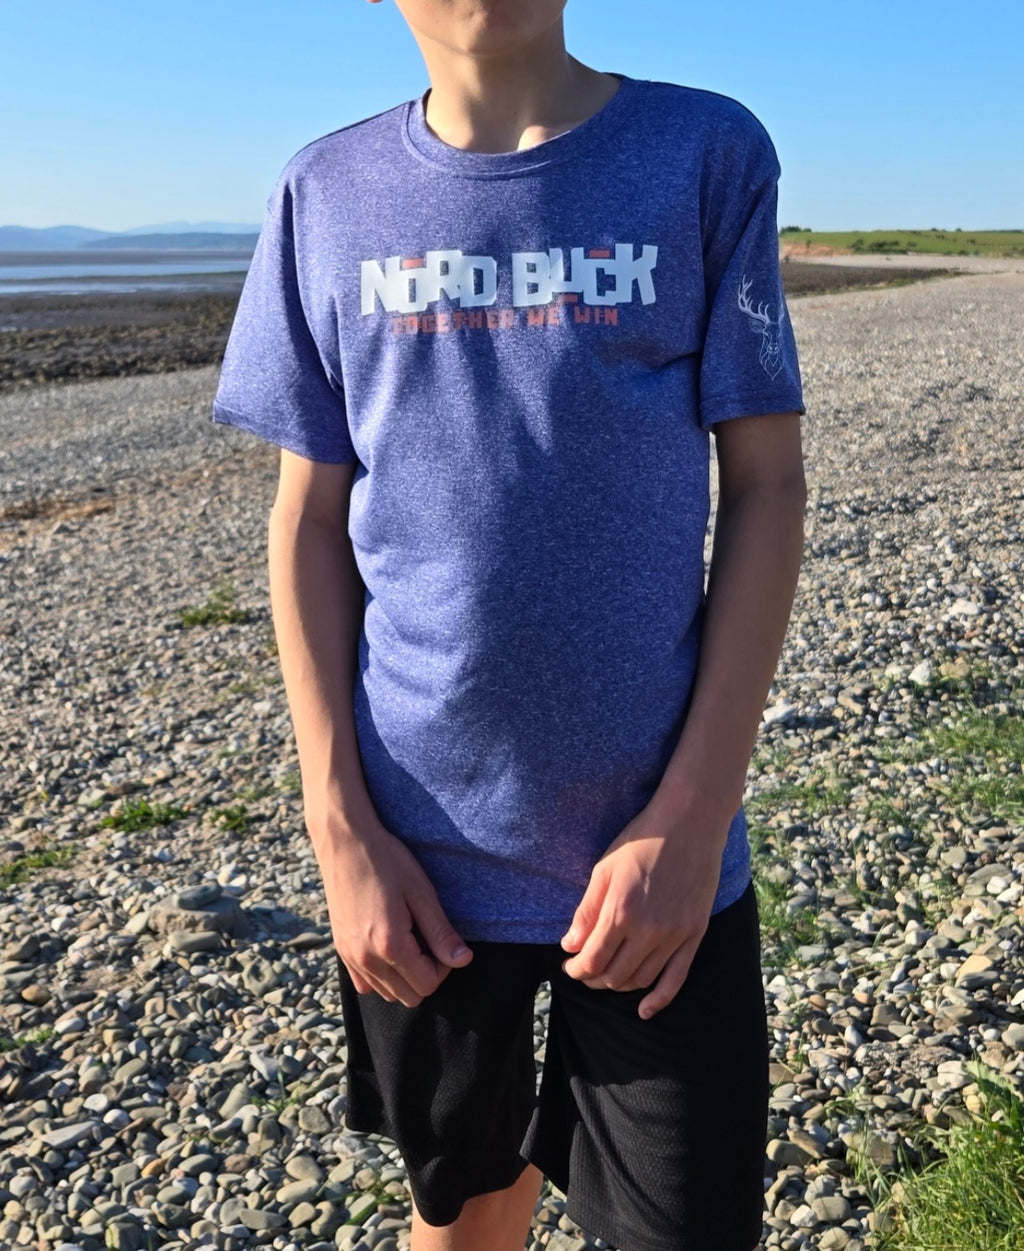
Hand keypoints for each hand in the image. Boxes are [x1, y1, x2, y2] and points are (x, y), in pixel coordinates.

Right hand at [315, 820, 472, 1006]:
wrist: (345, 843)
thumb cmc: (387, 861)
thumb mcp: (421, 893)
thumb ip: (441, 932)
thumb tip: (464, 960)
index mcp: (389, 945)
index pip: (428, 984)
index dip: (444, 967)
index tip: (442, 940)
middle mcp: (366, 958)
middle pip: (409, 996)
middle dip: (426, 975)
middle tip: (428, 940)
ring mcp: (350, 957)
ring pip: (388, 994)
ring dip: (405, 977)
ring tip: (409, 941)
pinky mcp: (340, 951)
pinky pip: (366, 984)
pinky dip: (382, 976)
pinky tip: (388, 947)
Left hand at [559, 802, 726, 1019]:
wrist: (690, 823)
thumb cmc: (641, 840)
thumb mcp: (604, 869)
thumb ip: (586, 911)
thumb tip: (570, 945)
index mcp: (621, 912)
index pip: (592, 959)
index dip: (576, 969)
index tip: (569, 965)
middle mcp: (649, 930)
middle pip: (615, 975)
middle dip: (593, 979)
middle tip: (585, 970)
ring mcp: (675, 935)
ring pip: (641, 980)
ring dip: (619, 985)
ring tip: (607, 976)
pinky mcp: (695, 934)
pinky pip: (676, 978)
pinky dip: (659, 999)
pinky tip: (644, 1011)